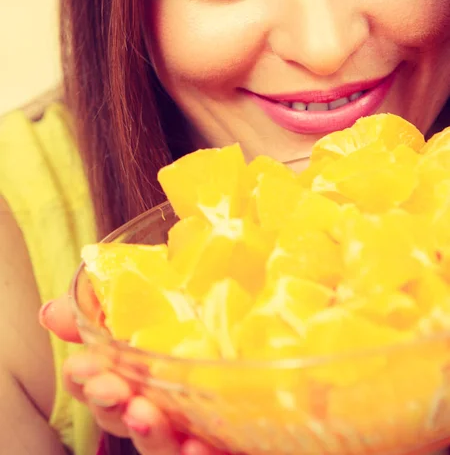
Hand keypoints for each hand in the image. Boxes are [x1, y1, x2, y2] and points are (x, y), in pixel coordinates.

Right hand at [40, 296, 227, 454]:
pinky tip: (198, 446)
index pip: (96, 382)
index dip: (83, 378)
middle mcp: (160, 401)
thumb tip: (50, 312)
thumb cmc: (208, 322)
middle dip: (110, 404)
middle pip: (121, 415)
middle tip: (111, 387)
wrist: (274, 334)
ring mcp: (192, 424)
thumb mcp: (164, 298)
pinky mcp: (228, 439)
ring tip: (146, 413)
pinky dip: (197, 454)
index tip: (82, 366)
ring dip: (149, 433)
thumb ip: (109, 307)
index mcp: (139, 368)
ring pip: (159, 443)